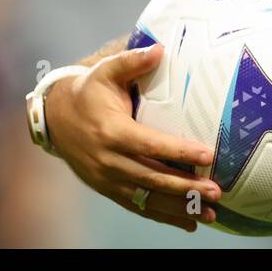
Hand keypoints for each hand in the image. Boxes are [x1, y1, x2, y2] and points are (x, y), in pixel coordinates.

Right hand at [45, 44, 221, 232]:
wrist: (55, 119)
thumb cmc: (88, 92)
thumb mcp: (106, 71)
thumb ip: (132, 61)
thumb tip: (160, 49)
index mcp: (112, 132)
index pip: (150, 145)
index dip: (179, 151)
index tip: (207, 155)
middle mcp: (109, 160)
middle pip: (152, 177)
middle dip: (186, 187)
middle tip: (216, 191)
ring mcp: (107, 179)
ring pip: (147, 198)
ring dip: (179, 208)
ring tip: (210, 211)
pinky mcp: (108, 189)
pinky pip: (138, 206)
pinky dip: (163, 216)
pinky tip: (188, 222)